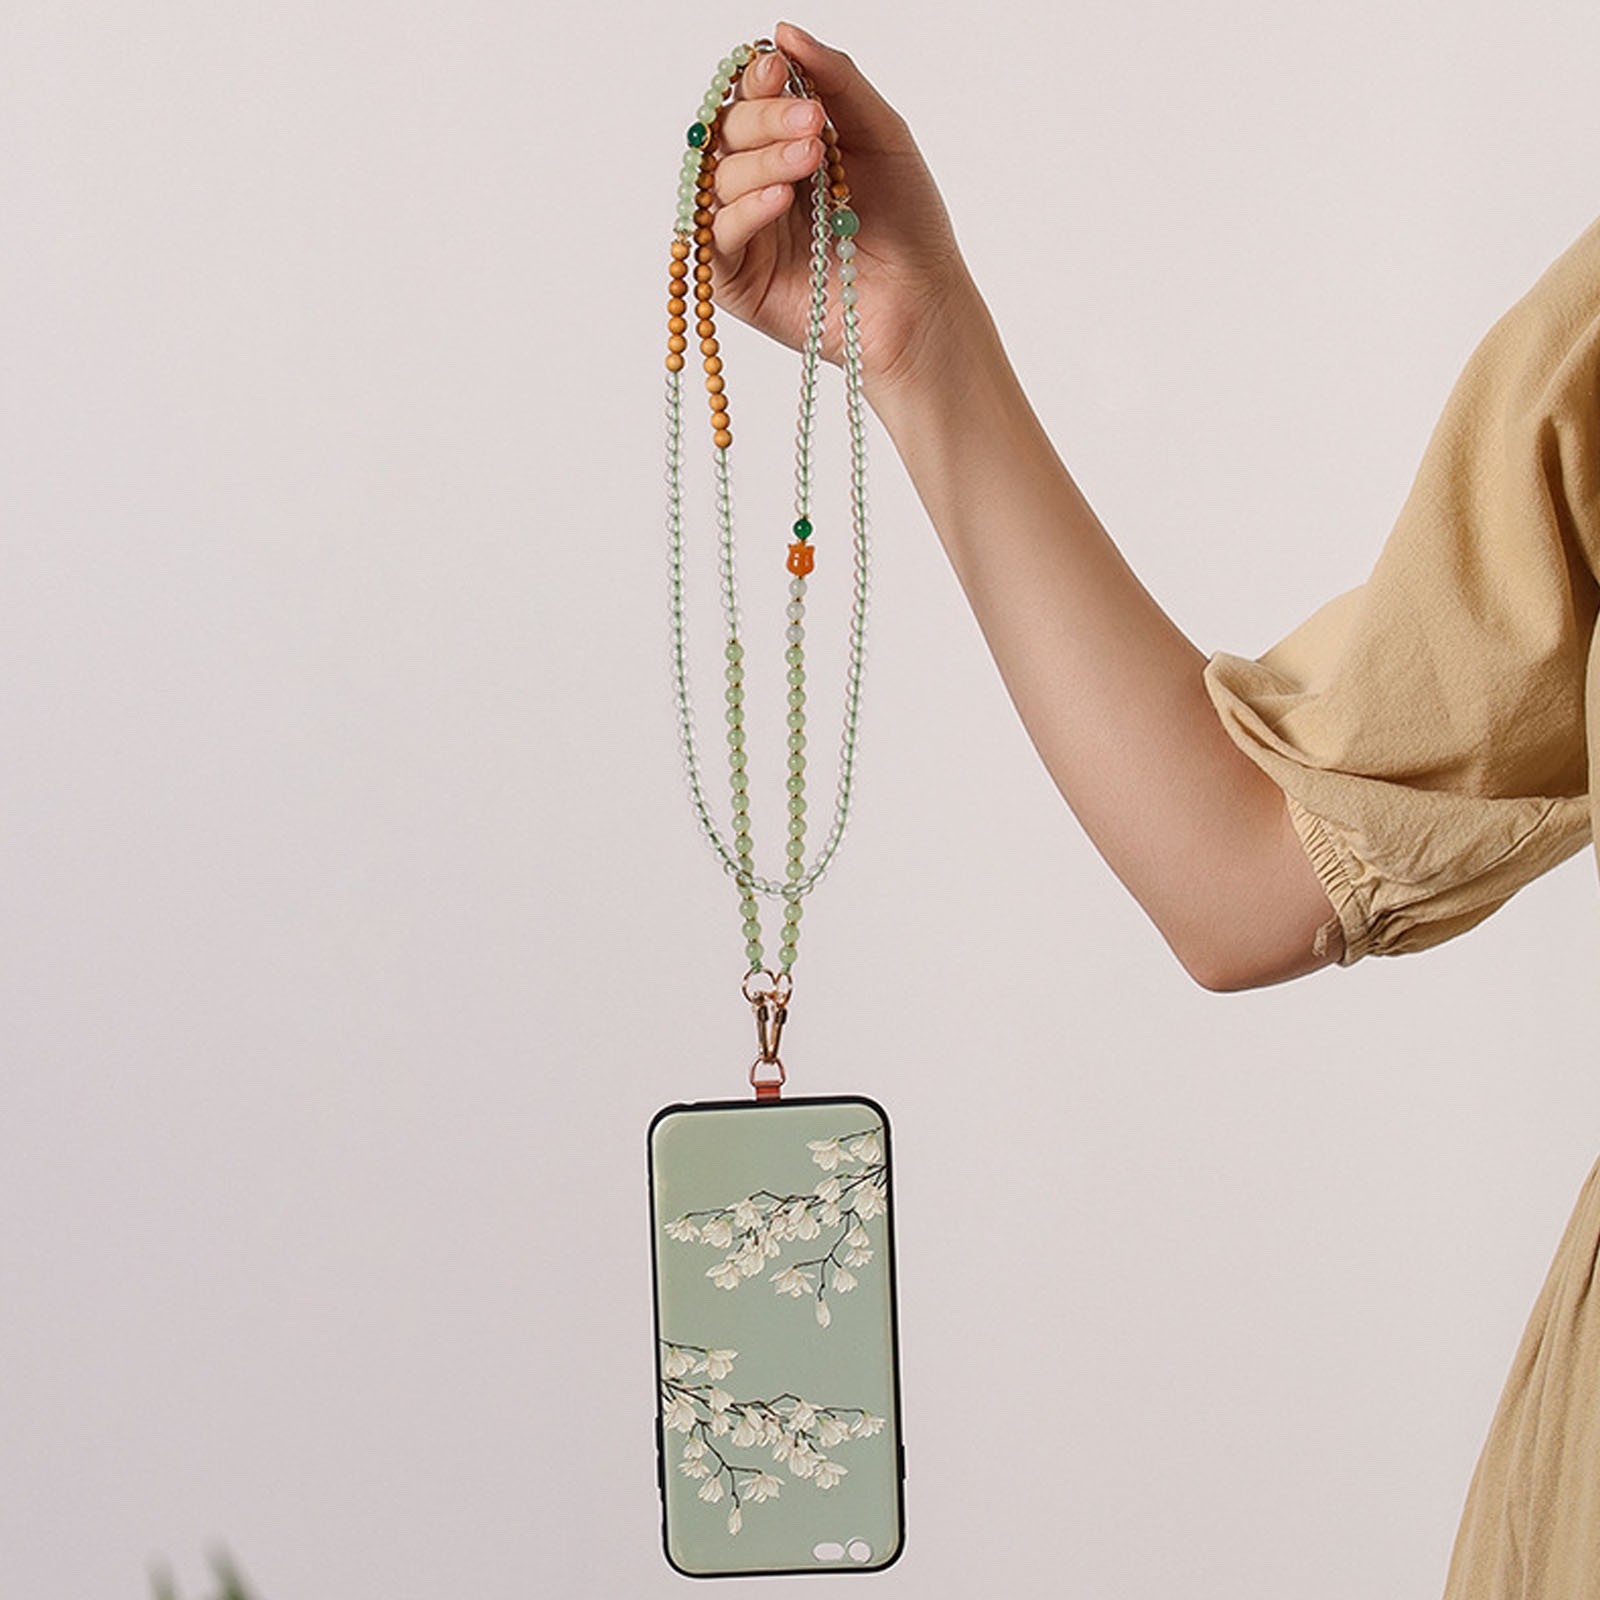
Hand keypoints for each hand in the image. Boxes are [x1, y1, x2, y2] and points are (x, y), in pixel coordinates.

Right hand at [710, 23, 968, 404]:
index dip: (756, 81)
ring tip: (810, 160)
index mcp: (786, 146)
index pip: (750, 100)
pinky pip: (716, 237)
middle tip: (811, 123)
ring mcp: (745, 233)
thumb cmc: (909, 224)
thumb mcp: (882, 134)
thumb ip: (838, 80)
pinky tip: (782, 200)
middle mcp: (758, 185)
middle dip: (763, 119)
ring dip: (761, 162)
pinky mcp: (737, 281)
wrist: (923, 300)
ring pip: (718, 181)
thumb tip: (784, 33)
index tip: (779, 69)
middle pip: (726, 135)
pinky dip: (745, 211)